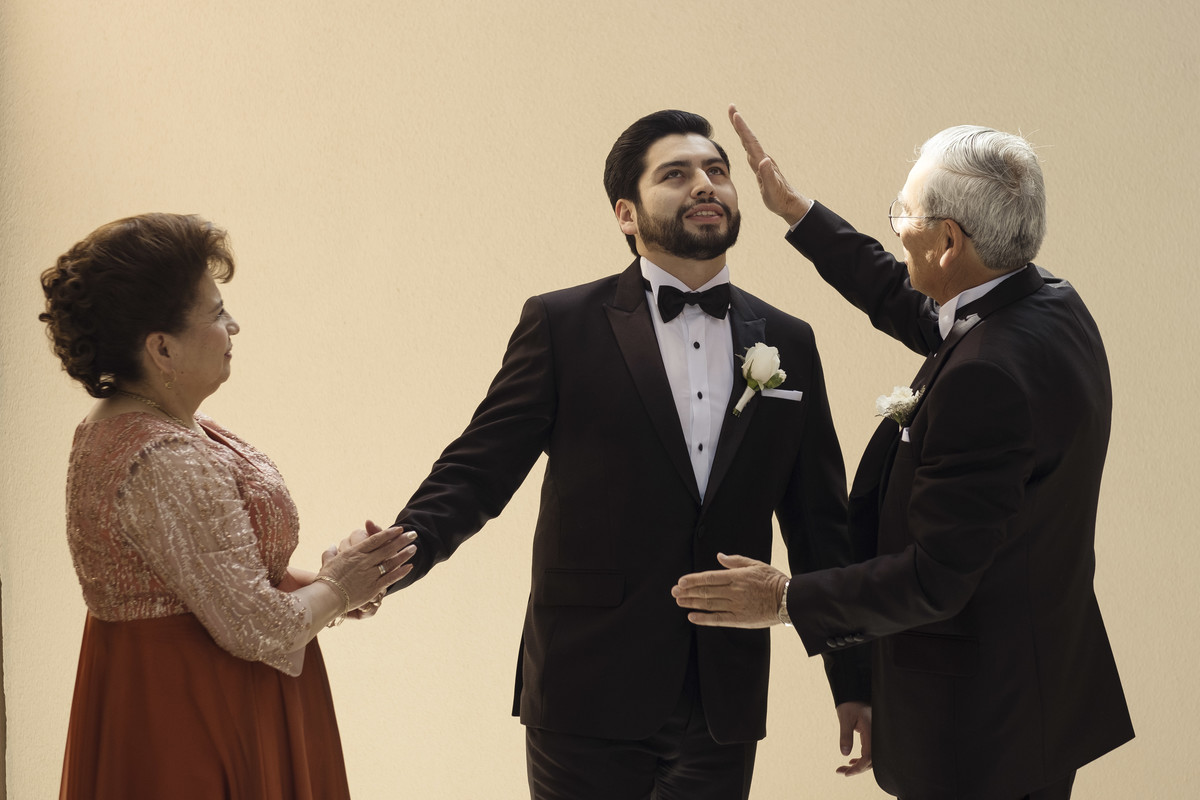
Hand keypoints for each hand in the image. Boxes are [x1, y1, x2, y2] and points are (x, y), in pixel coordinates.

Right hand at [318, 525, 416, 609]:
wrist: (326, 597)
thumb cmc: (325, 580)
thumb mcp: (327, 562)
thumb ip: (330, 553)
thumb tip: (332, 546)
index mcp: (354, 553)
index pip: (375, 540)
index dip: (388, 534)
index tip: (398, 529)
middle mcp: (364, 561)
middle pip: (387, 549)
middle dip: (401, 541)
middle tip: (413, 534)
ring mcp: (370, 574)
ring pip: (391, 562)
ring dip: (403, 554)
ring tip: (414, 548)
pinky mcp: (373, 588)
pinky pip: (390, 578)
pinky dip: (400, 572)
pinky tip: (409, 567)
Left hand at [671, 553, 787, 627]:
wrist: (788, 600)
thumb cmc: (772, 580)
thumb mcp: (755, 564)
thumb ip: (735, 561)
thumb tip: (719, 556)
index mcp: (737, 577)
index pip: (709, 578)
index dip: (693, 580)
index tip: (680, 581)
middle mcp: (734, 591)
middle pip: (706, 591)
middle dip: (687, 591)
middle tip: (674, 592)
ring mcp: (736, 606)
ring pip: (709, 604)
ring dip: (692, 603)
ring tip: (679, 601)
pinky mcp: (740, 620)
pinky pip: (718, 619)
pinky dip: (704, 618)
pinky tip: (692, 616)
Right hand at [727, 104, 811, 225]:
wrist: (789, 203)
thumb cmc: (780, 198)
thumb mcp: (773, 190)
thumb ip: (768, 175)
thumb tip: (763, 160)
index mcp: (763, 162)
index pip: (751, 142)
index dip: (743, 128)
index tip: (736, 114)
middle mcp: (762, 159)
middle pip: (748, 138)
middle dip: (739, 123)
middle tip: (731, 107)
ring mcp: (761, 162)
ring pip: (748, 142)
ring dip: (741, 129)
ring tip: (734, 117)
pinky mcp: (760, 167)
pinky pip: (750, 150)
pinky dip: (744, 141)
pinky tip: (743, 139)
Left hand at [835, 701, 871, 776]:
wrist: (854, 692)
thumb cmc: (849, 703)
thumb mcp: (844, 718)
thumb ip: (845, 735)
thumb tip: (845, 754)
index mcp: (872, 731)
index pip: (869, 757)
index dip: (859, 767)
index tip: (847, 773)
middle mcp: (876, 736)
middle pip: (870, 760)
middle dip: (856, 769)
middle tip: (840, 771)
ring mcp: (874, 736)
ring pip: (870, 757)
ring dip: (858, 765)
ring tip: (843, 769)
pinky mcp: (871, 735)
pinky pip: (869, 751)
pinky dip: (860, 758)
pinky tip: (851, 761)